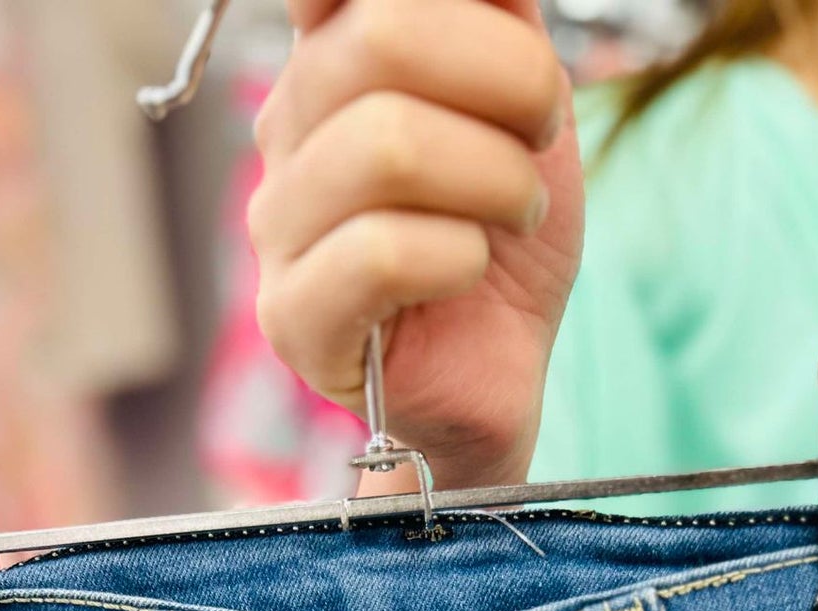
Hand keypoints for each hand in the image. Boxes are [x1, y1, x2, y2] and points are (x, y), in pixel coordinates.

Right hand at [251, 0, 584, 488]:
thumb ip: (498, 9)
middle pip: (381, 36)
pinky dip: (461, 256)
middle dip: (508, 78)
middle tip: (540, 138)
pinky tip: (470, 272)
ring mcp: (277, 224)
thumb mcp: (524, 96)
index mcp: (332, 56)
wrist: (504, 366)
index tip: (509, 36)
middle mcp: (286, 126)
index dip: (445, 2)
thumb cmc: (505, 230)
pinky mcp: (292, 317)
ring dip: (495, 178)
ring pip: (385, 146)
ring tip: (516, 214)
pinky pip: (381, 254)